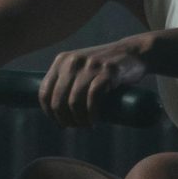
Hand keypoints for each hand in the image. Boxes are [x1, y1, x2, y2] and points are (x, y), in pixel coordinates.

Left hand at [38, 37, 152, 127]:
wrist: (133, 52)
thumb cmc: (104, 67)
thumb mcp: (81, 67)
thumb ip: (67, 80)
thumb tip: (54, 111)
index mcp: (61, 60)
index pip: (44, 92)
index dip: (50, 113)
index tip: (60, 124)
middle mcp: (72, 61)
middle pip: (58, 101)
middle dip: (65, 120)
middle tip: (76, 126)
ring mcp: (90, 66)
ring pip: (74, 102)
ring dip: (79, 120)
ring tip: (87, 125)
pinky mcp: (107, 71)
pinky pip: (92, 97)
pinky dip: (92, 114)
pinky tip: (94, 121)